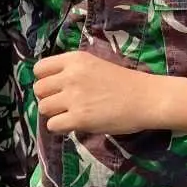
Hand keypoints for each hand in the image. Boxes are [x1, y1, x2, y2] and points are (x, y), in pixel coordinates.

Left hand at [34, 50, 165, 134]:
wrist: (148, 98)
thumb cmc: (124, 83)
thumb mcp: (94, 65)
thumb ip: (72, 71)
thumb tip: (51, 85)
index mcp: (74, 59)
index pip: (39, 69)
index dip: (44, 80)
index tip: (56, 88)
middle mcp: (70, 75)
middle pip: (39, 89)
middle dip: (48, 98)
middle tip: (63, 104)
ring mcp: (74, 97)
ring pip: (43, 107)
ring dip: (53, 113)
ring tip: (69, 115)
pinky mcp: (79, 118)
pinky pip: (52, 125)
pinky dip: (59, 128)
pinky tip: (73, 125)